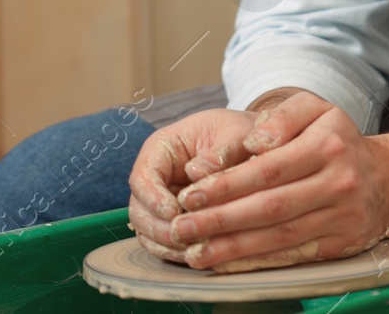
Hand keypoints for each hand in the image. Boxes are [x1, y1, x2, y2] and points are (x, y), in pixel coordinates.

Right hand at [127, 107, 262, 261]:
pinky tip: (197, 254)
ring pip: (148, 230)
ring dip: (167, 243)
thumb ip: (220, 152)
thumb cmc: (238, 133)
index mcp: (162, 149)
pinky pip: (163, 241)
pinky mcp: (171, 220)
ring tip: (193, 248)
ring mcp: (160, 200)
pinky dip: (175, 251)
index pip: (143, 177)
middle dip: (159, 227)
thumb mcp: (235, 134)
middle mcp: (155, 177)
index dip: (153, 198)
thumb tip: (196, 172)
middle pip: (140, 209)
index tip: (174, 212)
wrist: (249, 143)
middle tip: (185, 237)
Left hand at [167, 90, 388, 271]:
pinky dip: (259, 263)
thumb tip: (253, 143)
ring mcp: (343, 216)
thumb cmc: (338, 140)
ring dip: (234, 248)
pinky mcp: (342, 245)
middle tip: (182, 227)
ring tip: (195, 252)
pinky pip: (294, 256)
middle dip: (220, 220)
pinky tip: (229, 265)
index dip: (226, 184)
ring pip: (280, 237)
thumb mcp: (317, 110)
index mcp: (328, 144)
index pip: (268, 169)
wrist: (387, 178)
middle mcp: (339, 181)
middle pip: (271, 207)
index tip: (189, 194)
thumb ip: (282, 116)